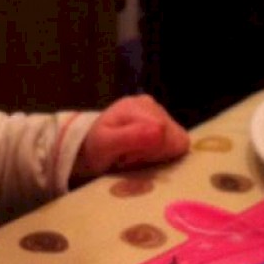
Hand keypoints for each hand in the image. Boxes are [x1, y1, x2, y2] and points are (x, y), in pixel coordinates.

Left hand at [72, 95, 189, 180]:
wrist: (86, 146)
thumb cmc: (94, 147)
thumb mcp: (106, 145)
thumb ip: (131, 137)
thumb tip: (160, 130)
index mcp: (139, 106)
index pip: (168, 136)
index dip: (155, 154)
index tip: (132, 158)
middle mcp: (152, 105)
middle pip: (175, 138)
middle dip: (157, 155)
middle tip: (132, 158)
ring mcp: (158, 112)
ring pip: (177, 142)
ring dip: (159, 155)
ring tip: (135, 155)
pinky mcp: (162, 123)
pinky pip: (174, 144)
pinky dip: (161, 154)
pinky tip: (143, 153)